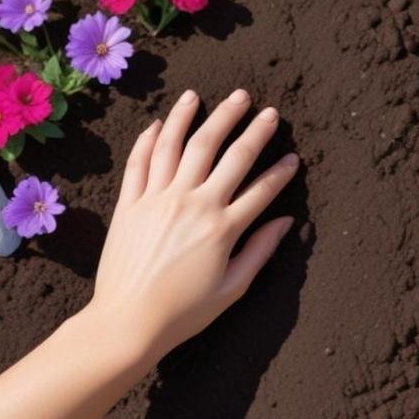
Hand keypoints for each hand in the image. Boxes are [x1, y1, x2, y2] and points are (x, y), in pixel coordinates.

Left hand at [85, 88, 297, 358]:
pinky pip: (141, 162)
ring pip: (181, 145)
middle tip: (262, 108)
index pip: (261, 188)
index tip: (292, 156)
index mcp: (222, 228)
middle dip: (249, 127)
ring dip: (196, 116)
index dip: (281, 170)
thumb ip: (259, 250)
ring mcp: (159, 200)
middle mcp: (193, 205)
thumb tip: (286, 221)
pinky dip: (150, 139)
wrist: (126, 323)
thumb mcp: (231, 288)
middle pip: (226, 153)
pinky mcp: (130, 204)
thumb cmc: (183, 313)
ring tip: (205, 96)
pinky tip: (161, 122)